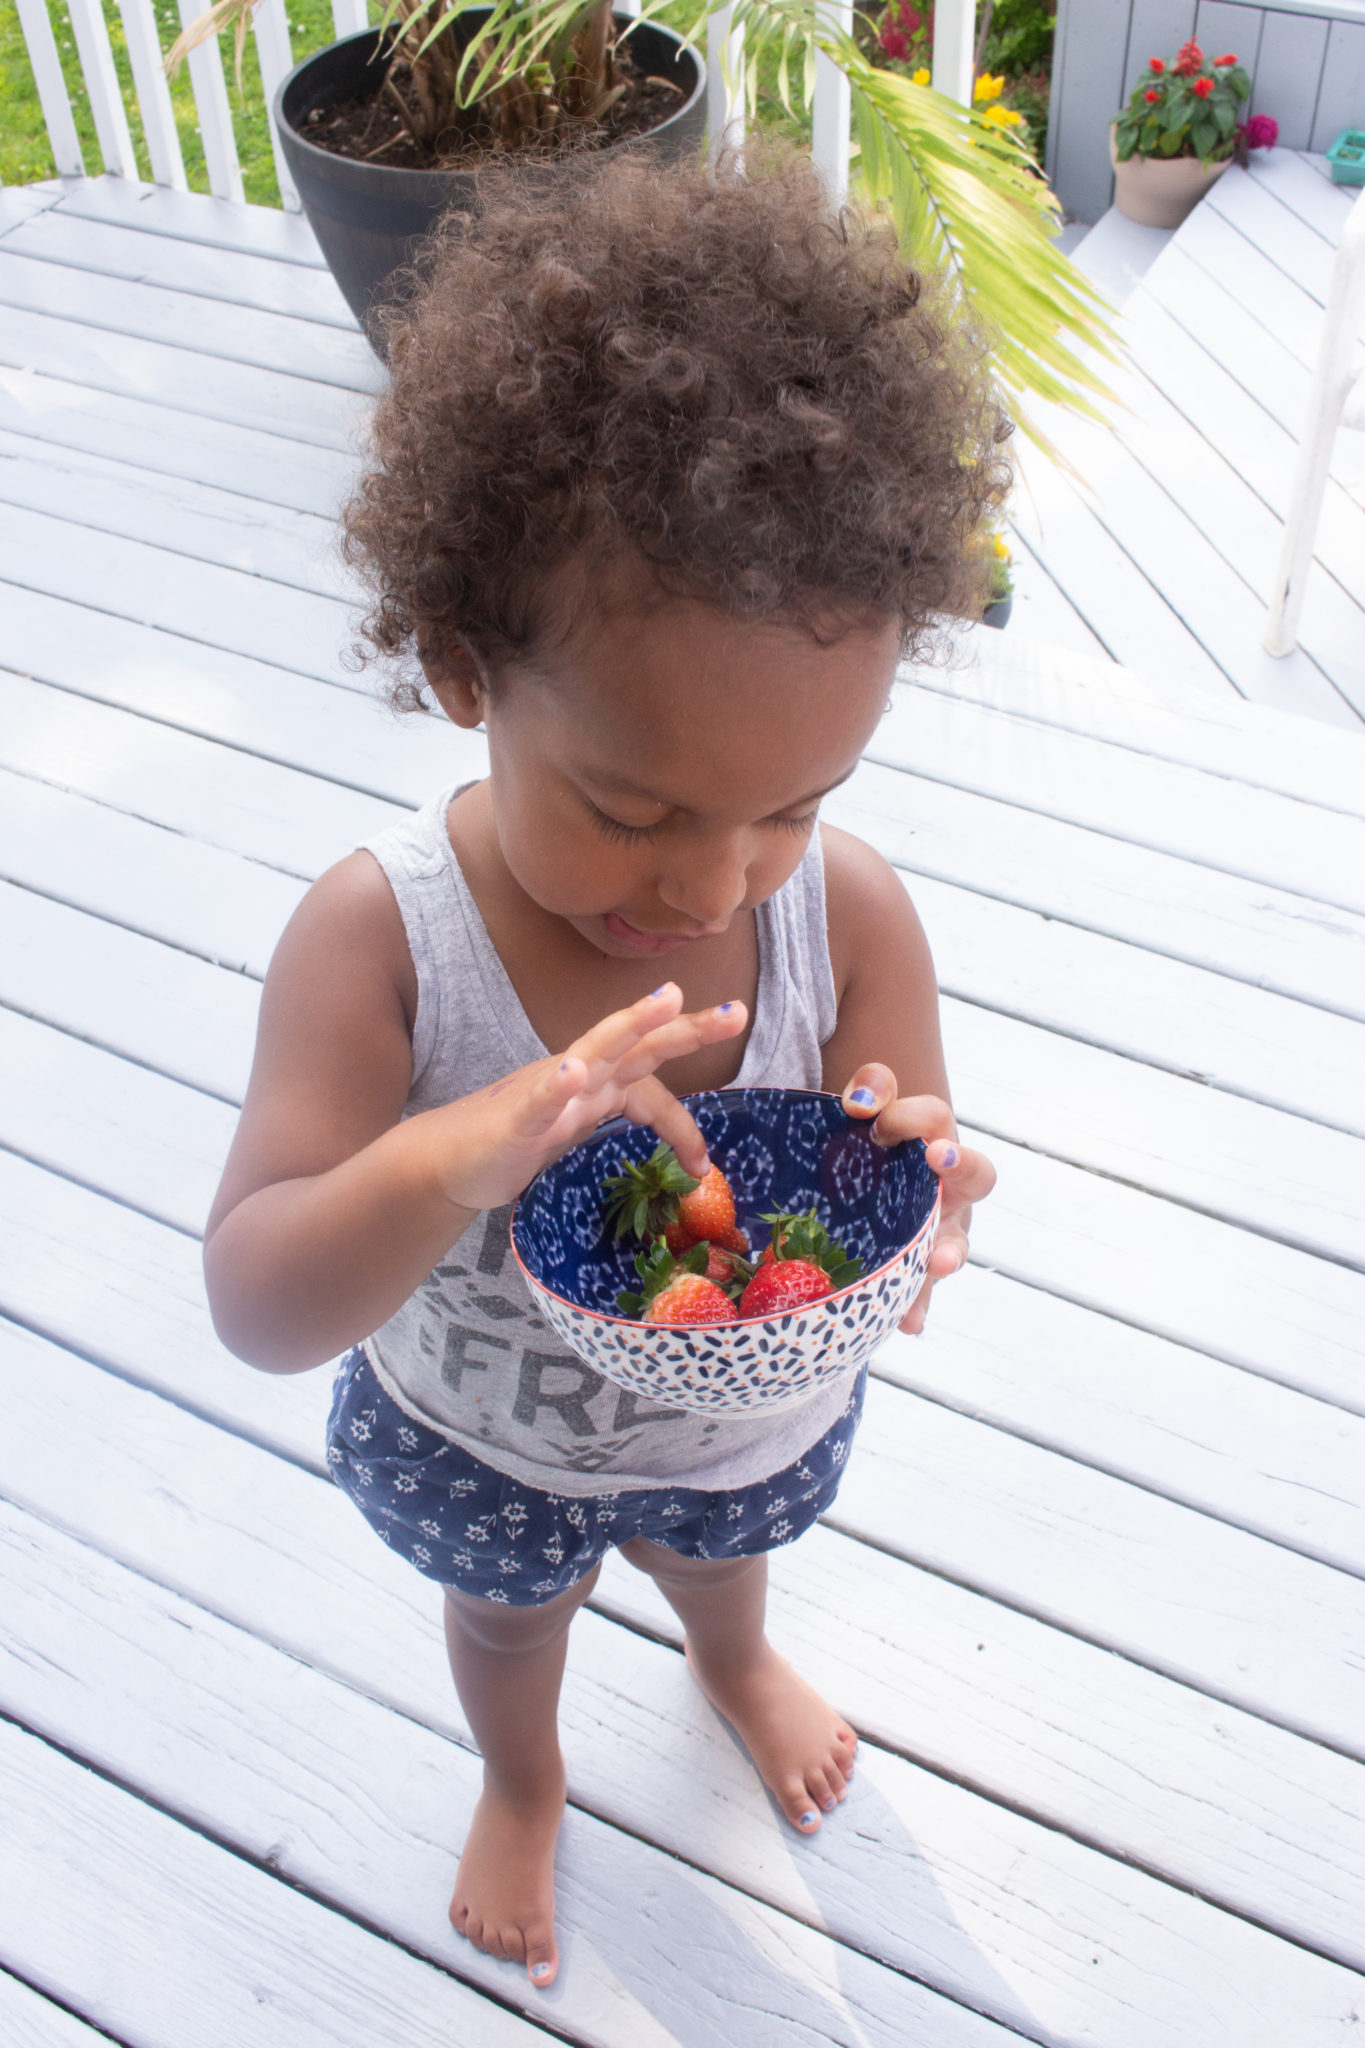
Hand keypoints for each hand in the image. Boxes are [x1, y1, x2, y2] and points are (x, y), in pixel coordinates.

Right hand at [420, 983, 746, 1214]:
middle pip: (640, 1044)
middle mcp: (579, 1076)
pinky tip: (573, 1073)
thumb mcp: (580, 1131)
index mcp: (597, 1084)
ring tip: (668, 1000)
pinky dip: (556, 1085)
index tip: (704, 1166)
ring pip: (595, 1049)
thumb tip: (677, 1140)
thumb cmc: (517, 1141)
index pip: (652, 1089)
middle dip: (688, 1027)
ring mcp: (547, 1091)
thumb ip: (618, 1119)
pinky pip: (538, 1099)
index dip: (684, 1124)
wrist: (447, 1159)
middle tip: (739, 1013)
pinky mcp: (516, 1117)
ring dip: (631, 1024)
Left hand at [839, 1065, 994, 1333]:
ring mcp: (939, 1232)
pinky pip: (923, 1291)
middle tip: (938, 1159)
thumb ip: (870, 1090)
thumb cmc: (870, 1146)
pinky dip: (918, 1307)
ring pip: (954, 1242)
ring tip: (939, 1262)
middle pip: (977, 1174)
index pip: (934, 1117)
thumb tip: (861, 1103)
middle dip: (961, 1166)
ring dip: (947, 1251)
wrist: (871, 1184)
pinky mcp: (920, 1270)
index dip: (910, 1112)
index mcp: (933, 1140)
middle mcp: (949, 1187)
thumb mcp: (865, 1112)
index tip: (868, 1114)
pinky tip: (909, 1323)